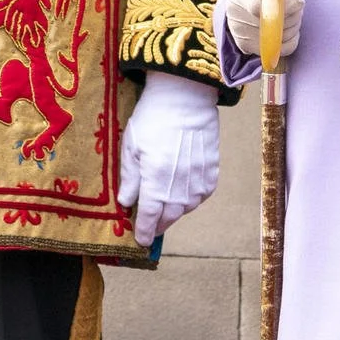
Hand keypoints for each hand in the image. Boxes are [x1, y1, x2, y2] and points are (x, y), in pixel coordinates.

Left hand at [117, 72, 220, 246]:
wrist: (186, 98)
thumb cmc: (153, 118)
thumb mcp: (131, 147)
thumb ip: (130, 179)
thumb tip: (127, 202)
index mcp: (155, 182)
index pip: (148, 218)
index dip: (143, 232)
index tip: (140, 242)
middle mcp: (179, 188)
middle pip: (168, 217)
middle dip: (158, 224)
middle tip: (150, 225)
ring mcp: (198, 182)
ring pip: (185, 209)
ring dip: (173, 211)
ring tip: (164, 205)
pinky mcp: (212, 173)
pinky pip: (200, 196)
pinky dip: (189, 198)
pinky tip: (181, 190)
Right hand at [223, 0, 306, 57]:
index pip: (258, 5)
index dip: (283, 7)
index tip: (299, 1)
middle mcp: (234, 10)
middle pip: (273, 23)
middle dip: (294, 14)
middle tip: (297, 4)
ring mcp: (238, 31)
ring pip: (279, 38)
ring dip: (294, 26)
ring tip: (289, 14)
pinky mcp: (245, 46)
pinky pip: (279, 50)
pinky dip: (290, 40)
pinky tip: (286, 28)